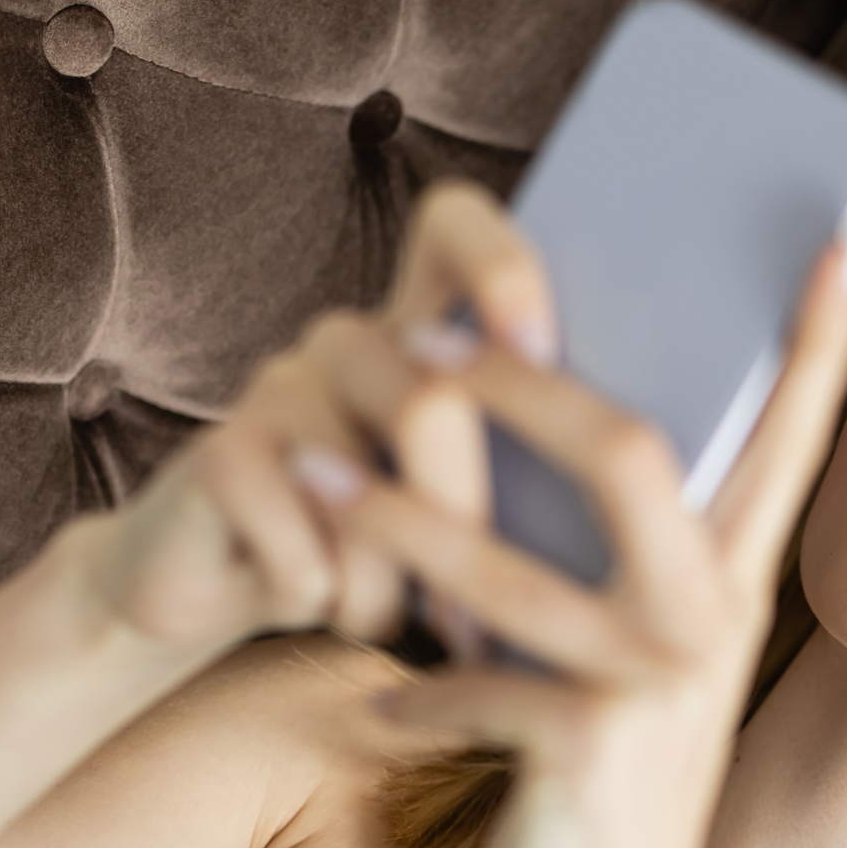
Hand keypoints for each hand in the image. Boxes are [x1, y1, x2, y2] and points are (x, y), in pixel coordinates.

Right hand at [75, 181, 559, 652]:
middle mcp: (350, 344)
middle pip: (432, 399)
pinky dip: (318, 595)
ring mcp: (279, 387)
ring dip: (383, 586)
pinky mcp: (218, 452)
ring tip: (371, 616)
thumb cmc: (366, 559)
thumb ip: (525, 476)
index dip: (500, 268)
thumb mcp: (457, 519)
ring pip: (368, 483)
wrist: (213, 598)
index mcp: (419, 340)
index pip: (453, 226)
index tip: (541, 354)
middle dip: (458, 526)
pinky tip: (301, 599)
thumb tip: (632, 489)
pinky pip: (304, 536)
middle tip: (467, 621)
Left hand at [320, 214, 846, 847]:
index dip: (816, 333)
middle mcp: (711, 621)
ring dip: (401, 517)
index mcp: (730, 583)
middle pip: (634, 454)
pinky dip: (404, 690)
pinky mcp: (587, 751)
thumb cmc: (607, 776)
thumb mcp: (633, 658)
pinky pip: (467, 685)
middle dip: (522, 386)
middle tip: (422, 341)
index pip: (790, 435)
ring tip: (312, 467)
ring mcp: (657, 687)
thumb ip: (613, 560)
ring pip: (515, 567)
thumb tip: (541, 423)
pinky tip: (372, 702)